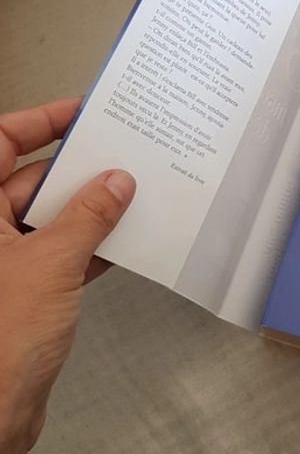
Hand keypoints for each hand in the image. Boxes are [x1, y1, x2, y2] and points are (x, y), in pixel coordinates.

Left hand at [0, 98, 135, 453]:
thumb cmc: (0, 340)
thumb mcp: (50, 262)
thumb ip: (87, 216)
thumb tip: (115, 182)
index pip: (0, 145)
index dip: (39, 122)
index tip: (83, 113)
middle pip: (25, 181)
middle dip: (75, 171)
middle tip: (122, 157)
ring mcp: (0, 264)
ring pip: (45, 220)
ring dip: (88, 212)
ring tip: (133, 196)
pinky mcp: (20, 294)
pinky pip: (57, 254)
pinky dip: (87, 248)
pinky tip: (123, 242)